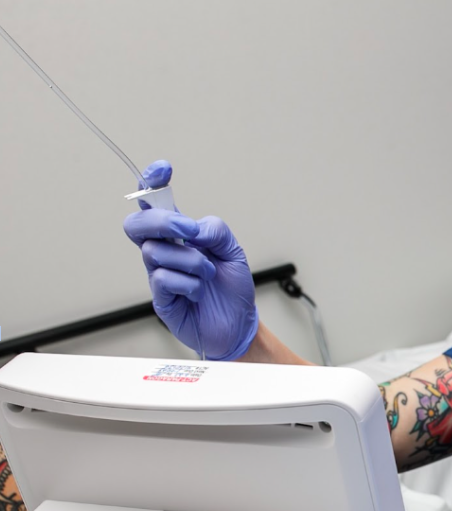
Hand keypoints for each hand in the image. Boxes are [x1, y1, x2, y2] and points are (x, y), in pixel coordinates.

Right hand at [123, 161, 257, 359]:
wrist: (239, 325)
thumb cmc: (232, 289)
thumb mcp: (234, 252)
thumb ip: (216, 231)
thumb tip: (193, 228)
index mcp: (180, 235)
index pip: (155, 203)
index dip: (152, 183)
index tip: (162, 169)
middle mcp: (166, 251)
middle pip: (138, 224)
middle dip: (161, 220)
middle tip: (188, 231)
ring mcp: (160, 274)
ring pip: (153, 251)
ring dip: (189, 259)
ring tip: (207, 273)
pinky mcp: (161, 298)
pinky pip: (163, 279)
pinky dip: (189, 283)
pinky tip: (199, 293)